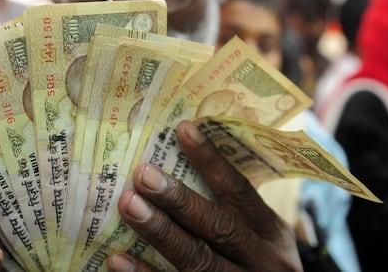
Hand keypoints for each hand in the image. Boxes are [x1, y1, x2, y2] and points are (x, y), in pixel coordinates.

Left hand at [109, 120, 301, 271]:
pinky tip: (117, 259)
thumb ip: (232, 207)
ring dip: (159, 232)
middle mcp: (260, 260)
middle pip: (218, 227)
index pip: (240, 190)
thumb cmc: (257, 261)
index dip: (212, 160)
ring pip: (197, 261)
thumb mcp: (261, 234)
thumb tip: (178, 157)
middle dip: (178, 200)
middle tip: (142, 174)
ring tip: (128, 205)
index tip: (182, 130)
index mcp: (270, 232)